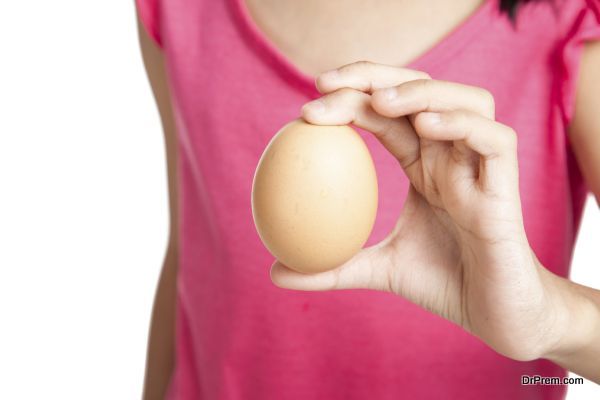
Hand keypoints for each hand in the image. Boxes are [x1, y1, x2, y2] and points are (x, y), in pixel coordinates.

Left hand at [270, 61, 574, 361]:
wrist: (496, 315)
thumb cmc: (445, 283)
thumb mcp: (378, 270)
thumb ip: (331, 268)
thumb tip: (275, 273)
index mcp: (423, 164)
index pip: (385, 114)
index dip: (349, 99)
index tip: (306, 108)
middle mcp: (451, 154)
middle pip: (419, 91)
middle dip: (373, 76)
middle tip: (323, 84)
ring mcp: (480, 165)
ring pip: (465, 100)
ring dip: (419, 92)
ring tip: (377, 102)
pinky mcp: (507, 185)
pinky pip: (494, 139)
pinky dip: (462, 125)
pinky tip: (426, 127)